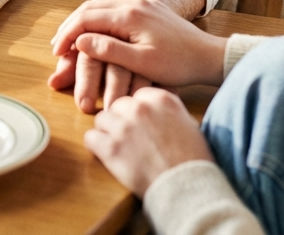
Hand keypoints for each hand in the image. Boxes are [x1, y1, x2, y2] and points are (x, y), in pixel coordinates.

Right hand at [48, 0, 225, 110]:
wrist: (208, 55)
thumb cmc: (177, 64)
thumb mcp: (142, 62)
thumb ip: (109, 49)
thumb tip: (80, 40)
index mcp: (129, 15)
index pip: (86, 18)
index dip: (68, 34)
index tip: (57, 52)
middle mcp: (133, 1)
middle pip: (90, 7)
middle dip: (70, 25)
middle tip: (58, 45)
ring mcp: (141, 1)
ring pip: (100, 2)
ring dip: (82, 17)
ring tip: (71, 36)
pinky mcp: (147, 6)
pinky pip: (114, 2)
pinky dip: (97, 12)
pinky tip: (94, 24)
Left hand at [85, 88, 212, 196]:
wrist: (188, 188)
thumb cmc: (193, 160)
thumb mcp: (187, 124)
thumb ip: (166, 111)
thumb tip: (155, 110)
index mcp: (161, 99)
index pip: (136, 96)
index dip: (137, 112)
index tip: (140, 125)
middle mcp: (140, 108)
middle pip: (117, 105)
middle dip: (121, 121)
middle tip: (129, 140)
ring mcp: (124, 127)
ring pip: (101, 120)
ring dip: (107, 133)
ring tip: (119, 149)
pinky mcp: (111, 147)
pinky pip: (90, 138)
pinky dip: (96, 147)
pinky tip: (107, 156)